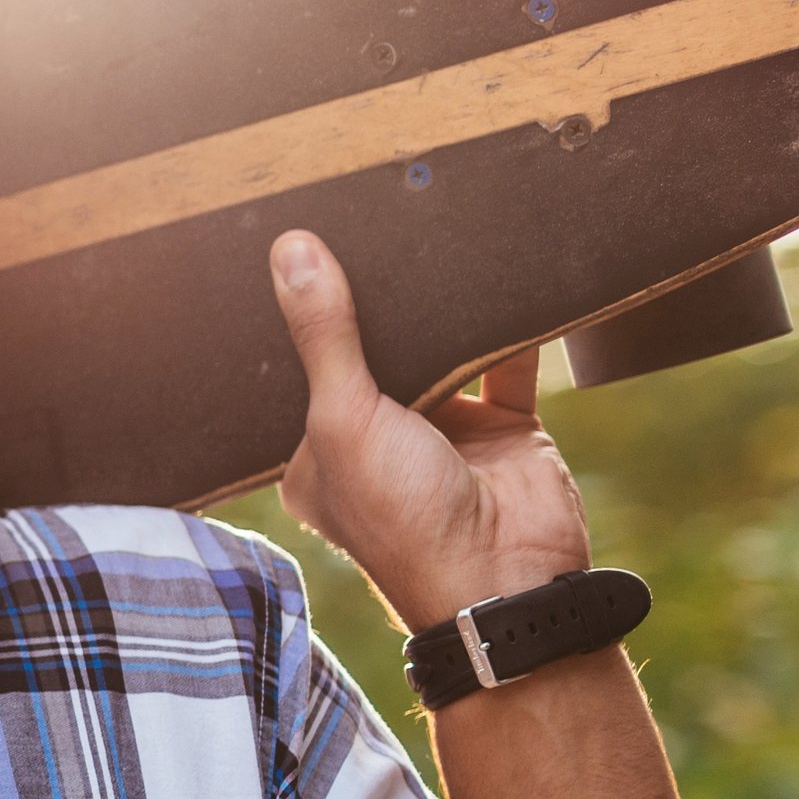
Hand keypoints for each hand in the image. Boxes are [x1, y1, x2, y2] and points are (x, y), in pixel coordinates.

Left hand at [269, 229, 591, 632]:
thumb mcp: (344, 418)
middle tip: (363, 218)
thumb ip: (324, 336)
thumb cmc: (405, 519)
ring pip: (437, 350)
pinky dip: (508, 320)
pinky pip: (506, 360)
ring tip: (424, 222)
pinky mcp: (502, 425)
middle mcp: (376, 441)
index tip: (288, 246)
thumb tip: (290, 251)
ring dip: (437, 305)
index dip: (297, 320)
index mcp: (319, 454)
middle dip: (370, 300)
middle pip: (371, 354)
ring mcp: (443, 432)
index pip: (299, 374)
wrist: (510, 580)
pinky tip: (502, 263)